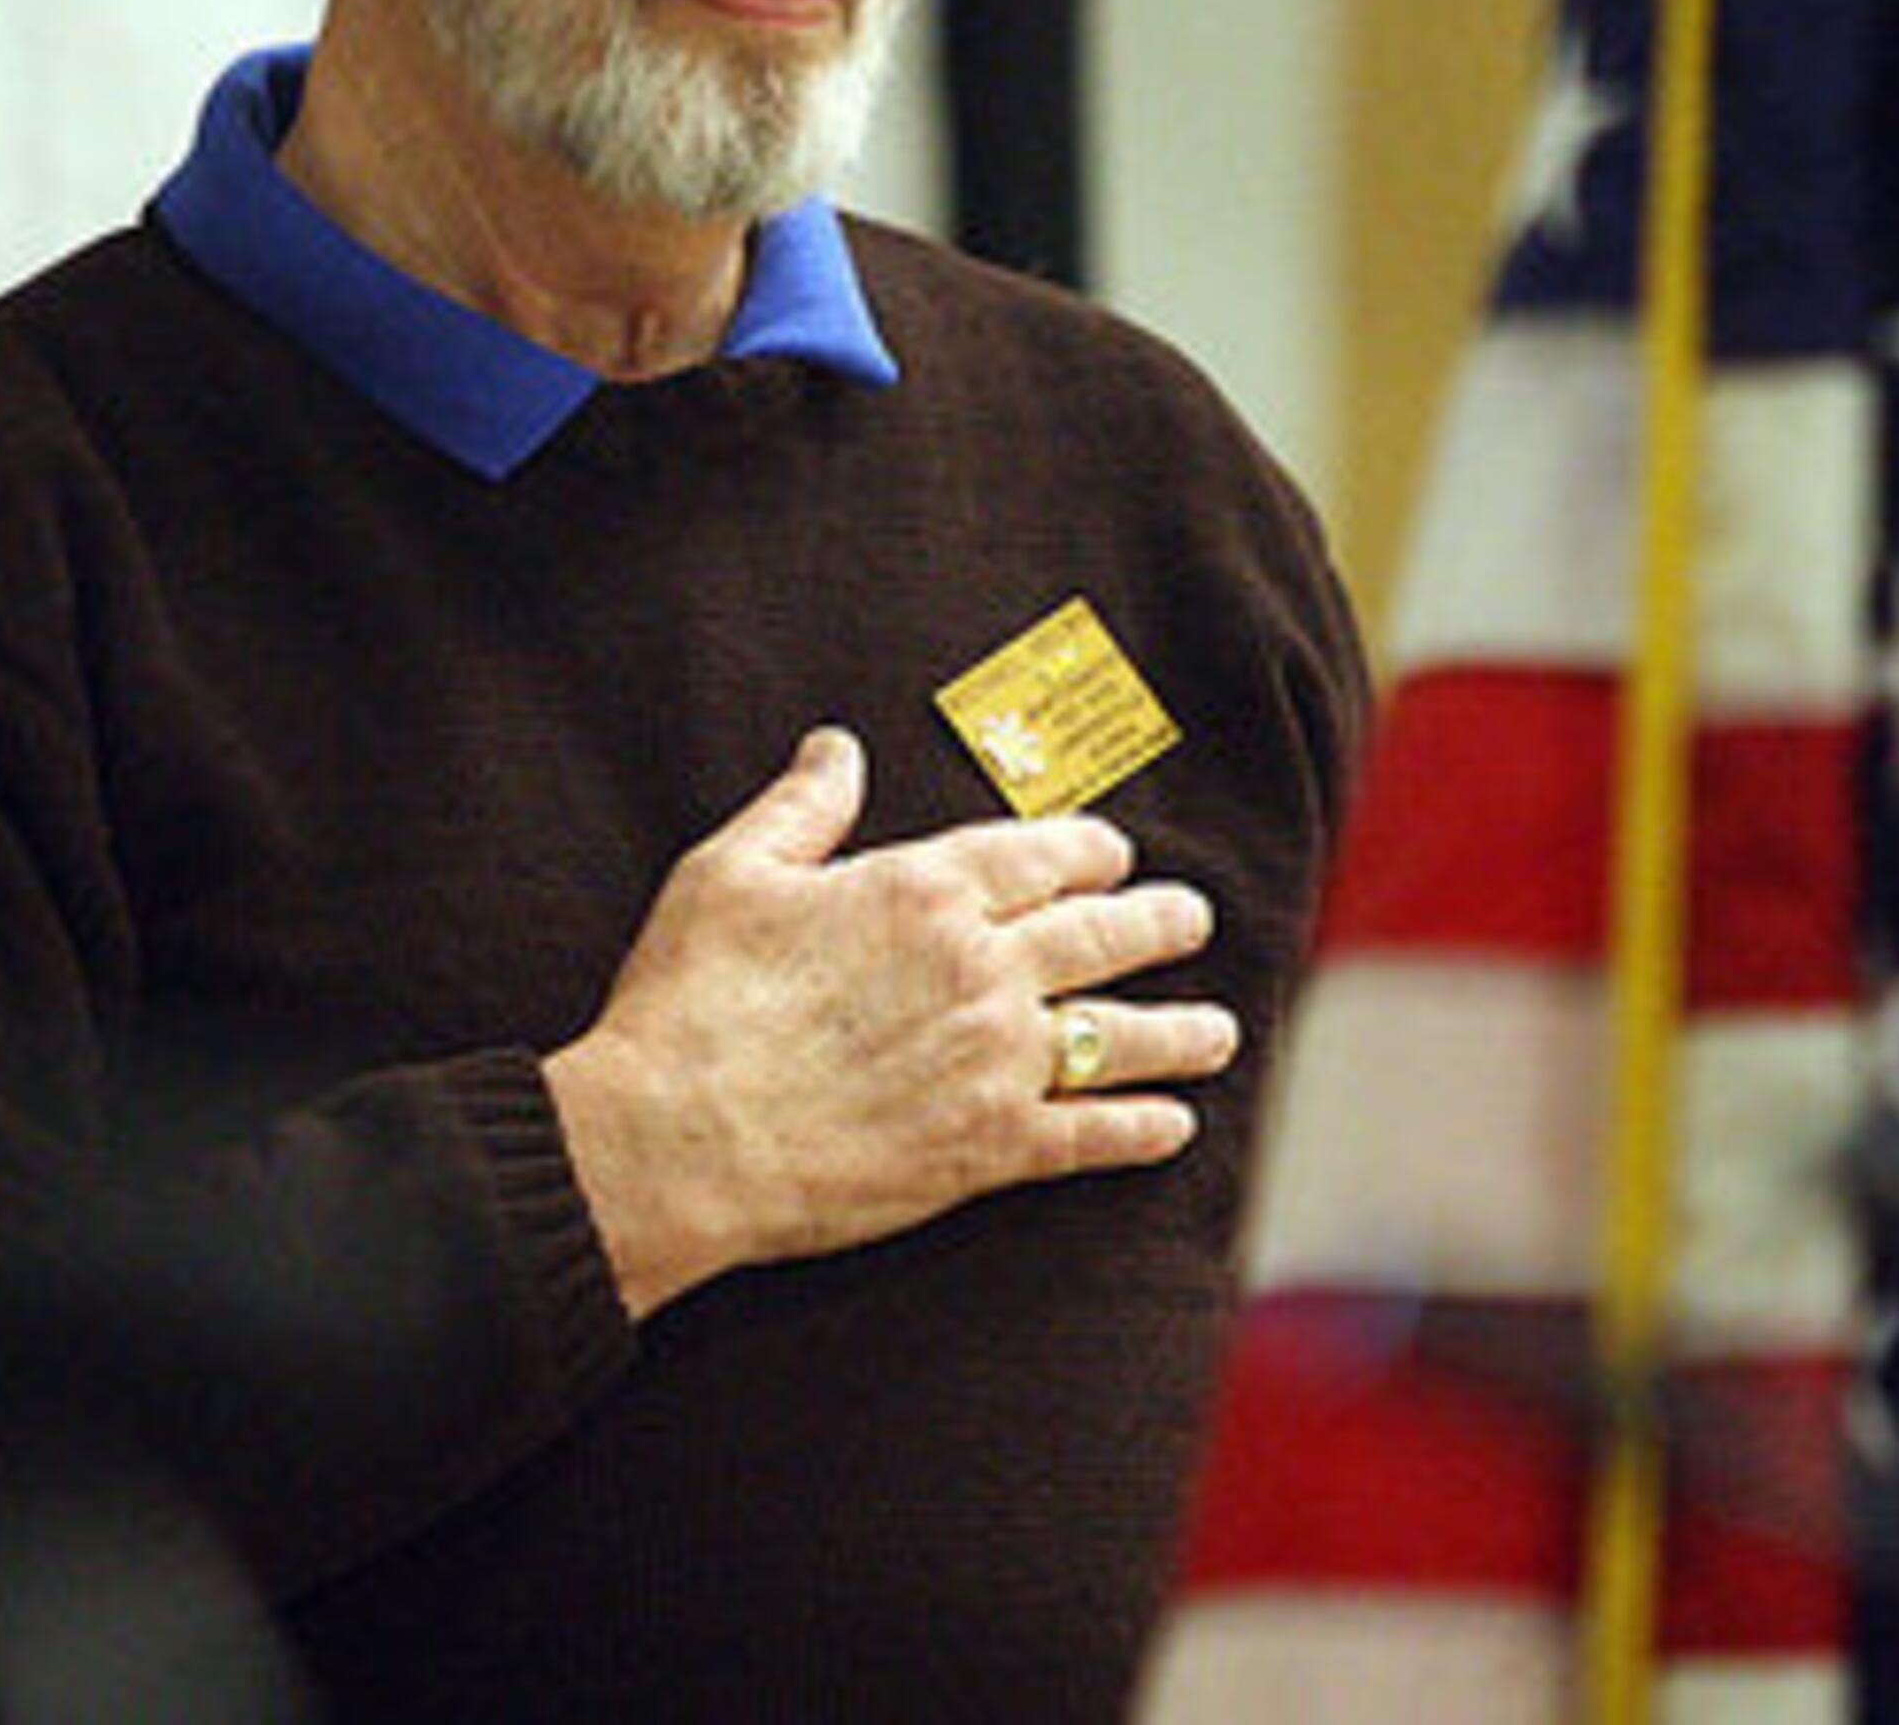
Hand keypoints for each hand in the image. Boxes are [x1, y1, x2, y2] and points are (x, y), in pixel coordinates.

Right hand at [542, 725, 1232, 1319]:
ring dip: (1179, 1031)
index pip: (1037, 855)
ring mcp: (994, 1060)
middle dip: (1156, 923)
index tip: (1115, 853)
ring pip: (1117, 1035)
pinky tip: (1173, 1126)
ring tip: (1218, 1029)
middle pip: (1099, 935)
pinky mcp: (990, 1149)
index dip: (1088, 850)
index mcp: (922, 890)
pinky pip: (1091, 1134)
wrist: (681, 1136)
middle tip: (1193, 919)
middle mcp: (979, 967)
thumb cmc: (692, 999)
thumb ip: (801, 807)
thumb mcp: (730, 873)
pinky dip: (1141, 1129)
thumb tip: (838, 748)